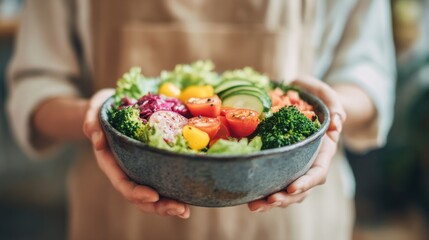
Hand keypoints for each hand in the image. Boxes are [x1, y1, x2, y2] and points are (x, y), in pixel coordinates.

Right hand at [83, 89, 190, 218]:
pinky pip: (162, 181)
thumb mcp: (93, 111)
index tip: (154, 195)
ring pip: (152, 195)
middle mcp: (125, 170)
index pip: (123, 183)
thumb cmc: (101, 109)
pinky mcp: (151, 164)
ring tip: (186, 211)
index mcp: (111, 162)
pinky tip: (190, 196)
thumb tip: (98, 140)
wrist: (109, 108)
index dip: (137, 193)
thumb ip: (92, 123)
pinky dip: (175, 190)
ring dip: (169, 205)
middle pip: (140, 197)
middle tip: (180, 209)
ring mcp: (138, 169)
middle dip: (159, 206)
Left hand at [248, 76, 346, 211]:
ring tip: (254, 206)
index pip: (318, 173)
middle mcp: (310, 164)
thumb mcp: (328, 97)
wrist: (306, 103)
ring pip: (286, 192)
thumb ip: (336, 106)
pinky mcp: (281, 166)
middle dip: (285, 198)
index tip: (292, 188)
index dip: (306, 182)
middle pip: (301, 190)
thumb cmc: (318, 98)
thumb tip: (337, 123)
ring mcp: (295, 167)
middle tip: (268, 201)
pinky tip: (248, 197)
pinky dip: (262, 192)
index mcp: (323, 152)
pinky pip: (274, 182)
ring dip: (271, 201)